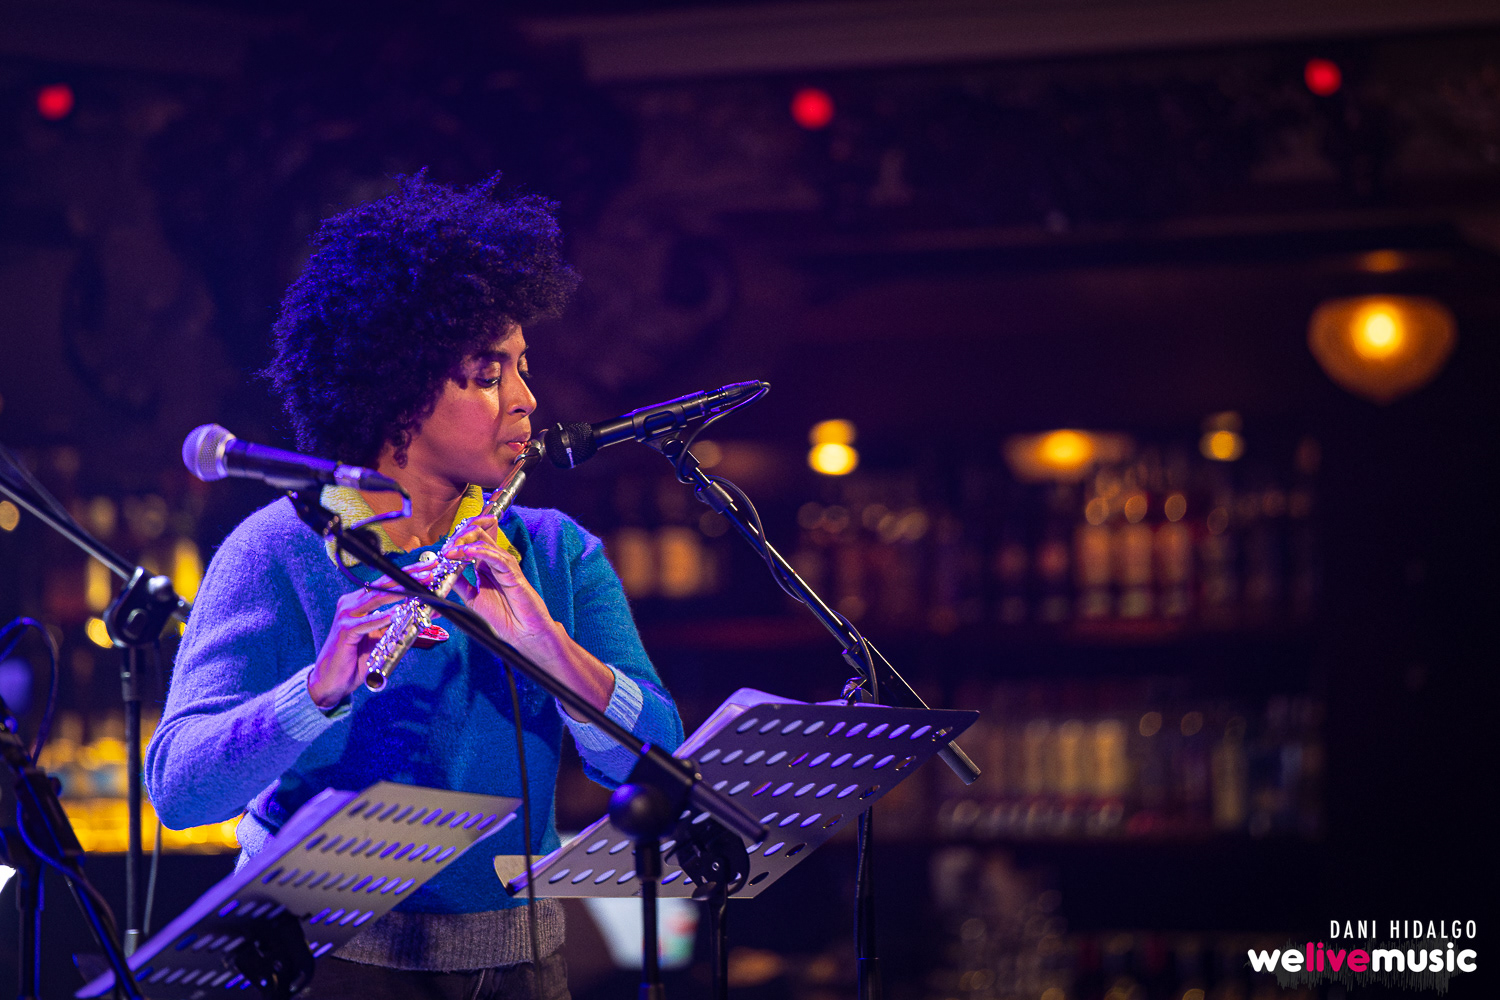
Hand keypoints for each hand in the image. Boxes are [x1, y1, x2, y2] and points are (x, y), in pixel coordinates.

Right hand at [308, 564, 438, 707]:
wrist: (333, 680)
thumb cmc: (357, 658)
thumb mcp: (383, 638)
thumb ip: (400, 624)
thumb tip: (427, 612)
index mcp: (359, 602)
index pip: (386, 583)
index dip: (407, 574)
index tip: (428, 567)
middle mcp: (351, 604)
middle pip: (383, 585)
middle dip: (408, 577)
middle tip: (429, 571)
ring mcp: (346, 616)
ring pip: (376, 599)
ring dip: (400, 593)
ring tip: (419, 588)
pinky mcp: (345, 631)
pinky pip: (366, 623)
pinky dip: (382, 618)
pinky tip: (396, 614)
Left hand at [441, 516, 561, 658]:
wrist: (522, 633)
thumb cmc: (502, 617)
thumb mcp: (472, 598)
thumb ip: (459, 583)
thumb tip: (441, 571)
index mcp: (485, 565)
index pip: (469, 542)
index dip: (453, 542)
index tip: (440, 553)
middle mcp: (494, 561)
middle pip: (476, 534)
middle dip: (458, 537)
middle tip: (445, 549)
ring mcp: (504, 564)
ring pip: (484, 541)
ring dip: (464, 543)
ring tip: (449, 551)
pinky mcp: (512, 572)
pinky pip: (495, 556)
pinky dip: (480, 551)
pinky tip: (466, 552)